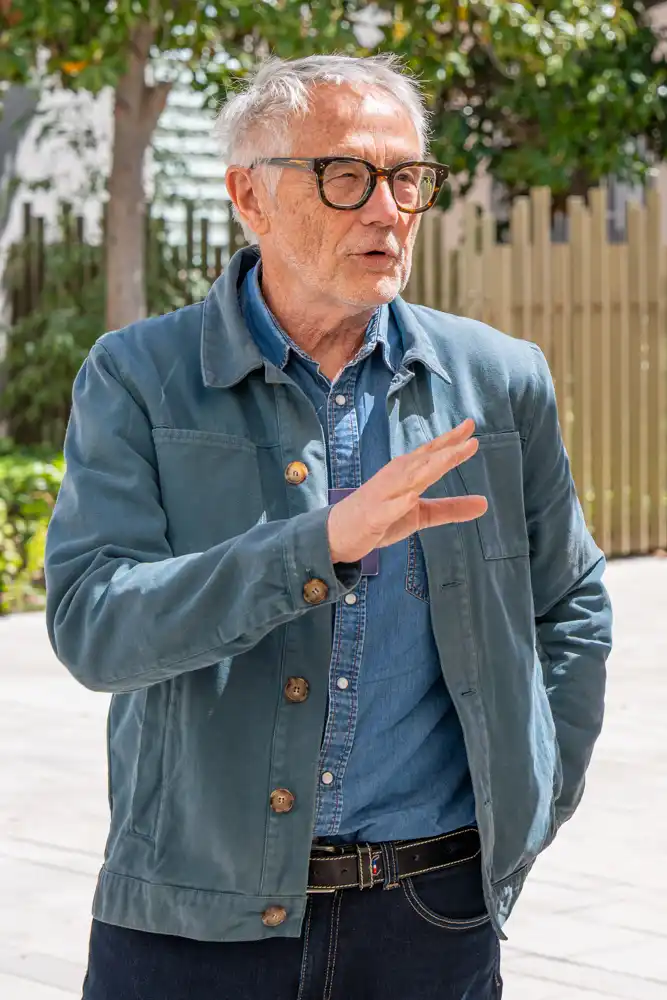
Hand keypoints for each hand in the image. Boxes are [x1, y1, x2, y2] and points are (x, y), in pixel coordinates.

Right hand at [327, 418, 487, 563]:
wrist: (339, 532)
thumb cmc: (381, 516)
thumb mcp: (421, 514)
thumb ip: (451, 507)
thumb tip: (485, 503)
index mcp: (406, 473)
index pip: (431, 453)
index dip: (451, 440)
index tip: (471, 426)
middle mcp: (395, 478)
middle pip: (424, 461)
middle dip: (446, 449)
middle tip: (470, 436)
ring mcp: (383, 496)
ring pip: (408, 479)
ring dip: (428, 467)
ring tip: (451, 457)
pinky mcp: (373, 516)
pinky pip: (387, 509)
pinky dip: (399, 503)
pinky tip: (411, 498)